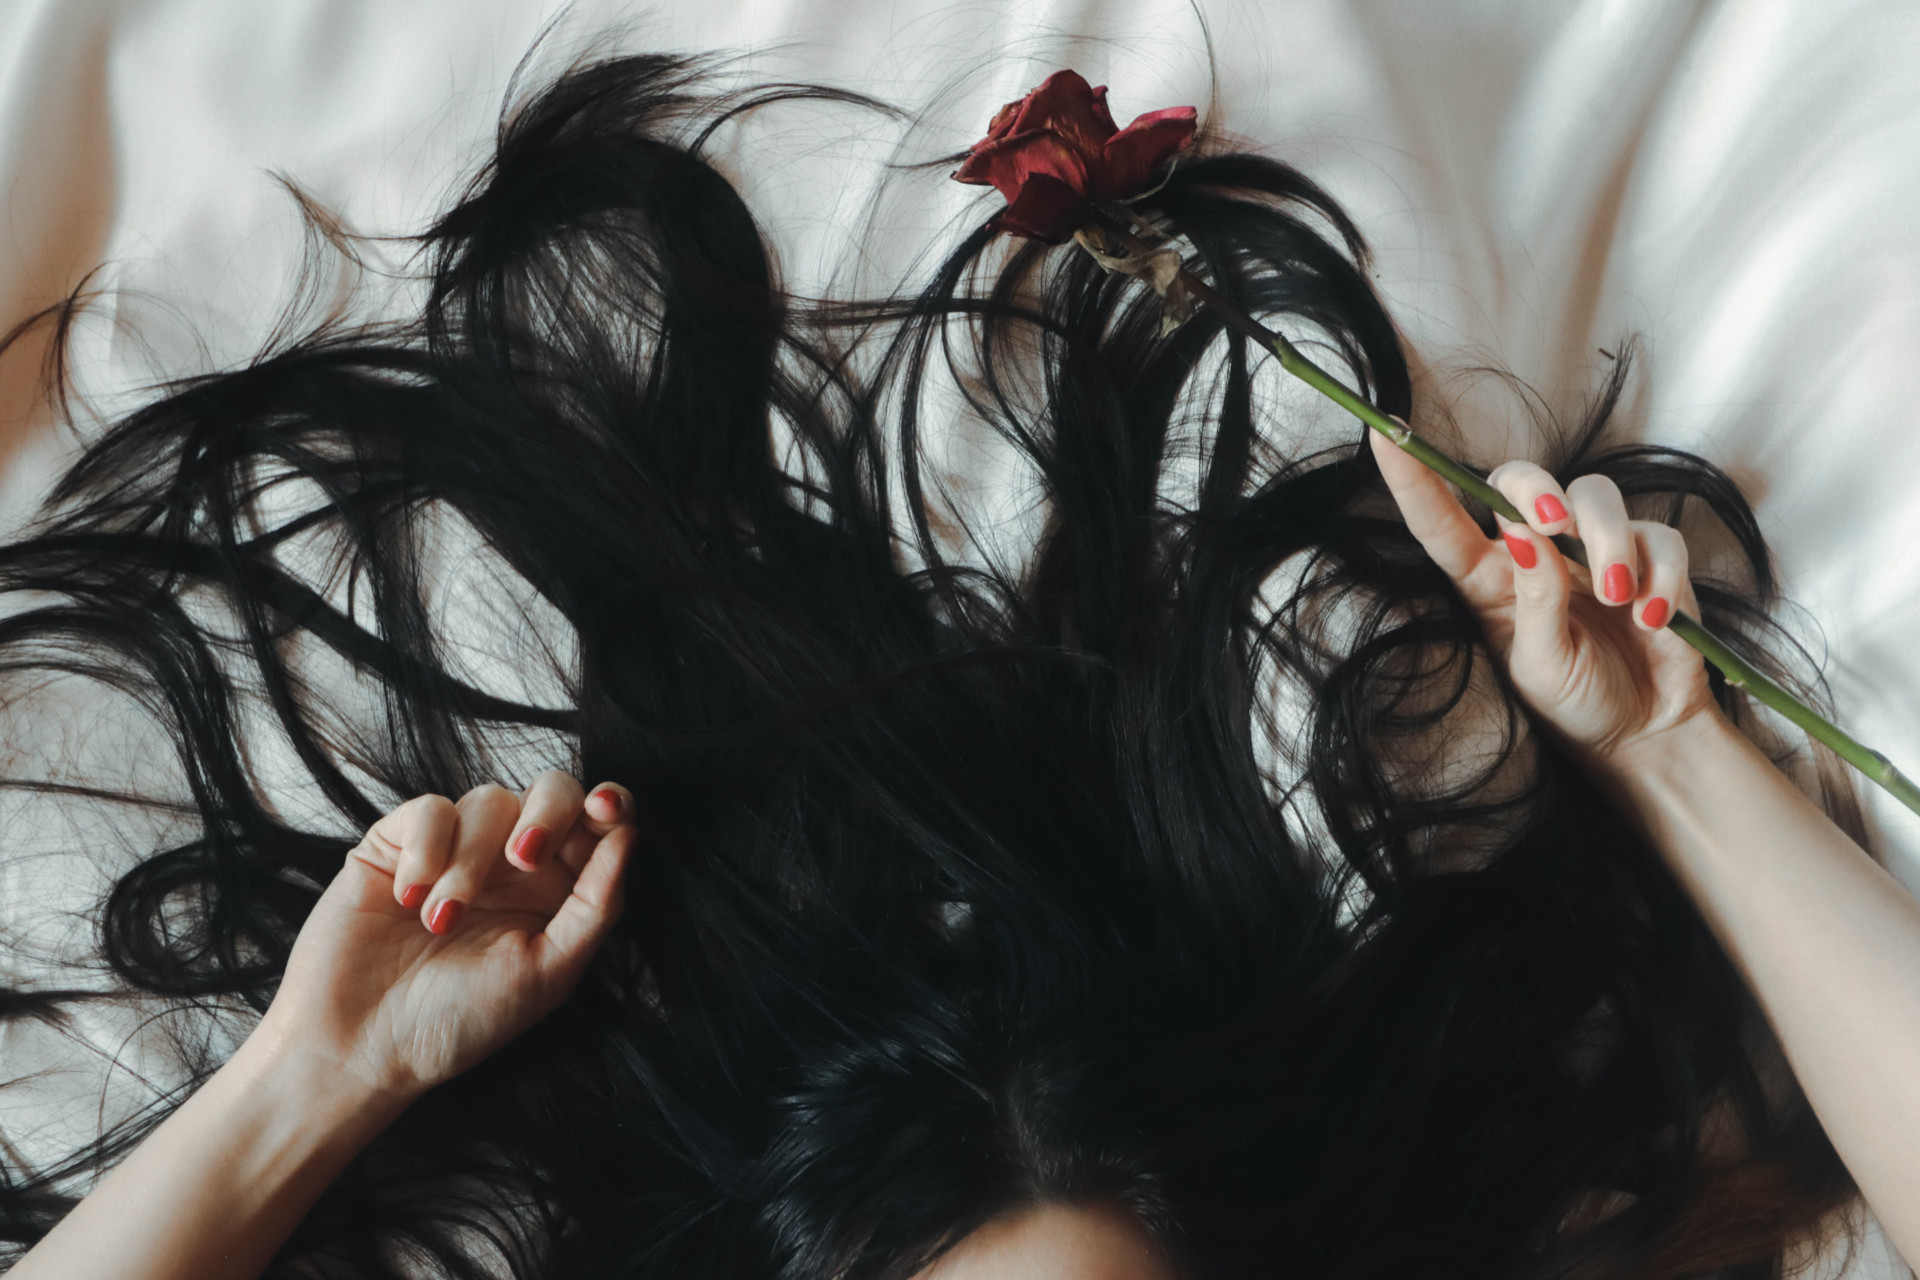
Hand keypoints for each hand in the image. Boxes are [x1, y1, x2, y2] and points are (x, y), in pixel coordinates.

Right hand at [251, 773, 636, 1104]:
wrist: (359, 1047)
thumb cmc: (458, 1022)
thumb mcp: (546, 973)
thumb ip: (596, 904)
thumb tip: (630, 835)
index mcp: (557, 893)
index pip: (598, 824)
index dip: (611, 804)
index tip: (606, 808)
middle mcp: (511, 865)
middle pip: (553, 790)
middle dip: (548, 813)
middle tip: (524, 859)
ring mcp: (455, 849)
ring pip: (490, 800)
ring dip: (471, 862)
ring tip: (441, 923)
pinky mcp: (397, 844)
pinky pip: (429, 808)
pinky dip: (426, 849)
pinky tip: (409, 900)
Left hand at [1370, 427, 1724, 765]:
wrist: (1646, 735)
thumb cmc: (1576, 703)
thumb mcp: (1540, 663)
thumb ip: (1534, 597)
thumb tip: (1520, 533)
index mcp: (1488, 579)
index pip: (1442, 520)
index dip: (1413, 478)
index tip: (1384, 436)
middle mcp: (1536, 554)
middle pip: (1522, 481)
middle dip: (1537, 489)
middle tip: (1554, 524)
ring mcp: (1593, 551)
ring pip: (1596, 496)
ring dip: (1608, 541)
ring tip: (1618, 598)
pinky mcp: (1650, 559)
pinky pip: (1658, 537)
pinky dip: (1660, 573)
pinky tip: (1652, 618)